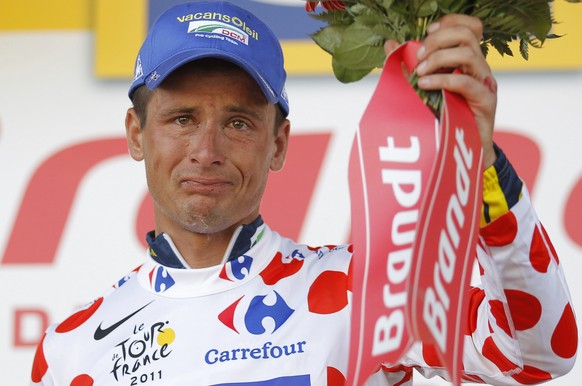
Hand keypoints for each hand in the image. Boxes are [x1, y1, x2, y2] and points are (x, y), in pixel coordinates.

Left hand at [385, 14, 496, 167]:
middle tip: (417, 56)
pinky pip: (466, 82)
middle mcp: (479, 67)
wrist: (462, 150)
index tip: (427, 31)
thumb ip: (409, 64)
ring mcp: (485, 82)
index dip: (450, 23)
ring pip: (468, 54)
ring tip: (419, 73)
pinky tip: (425, 85)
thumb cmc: (443, 117)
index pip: (469, 27)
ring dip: (438, 59)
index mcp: (467, 60)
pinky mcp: (486, 100)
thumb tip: (390, 43)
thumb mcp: (424, 86)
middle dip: (438, 40)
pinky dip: (443, 80)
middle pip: (467, 35)